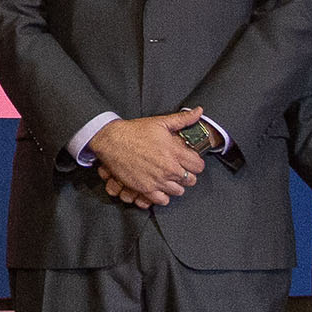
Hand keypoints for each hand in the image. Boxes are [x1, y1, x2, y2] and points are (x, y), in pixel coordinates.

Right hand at [91, 111, 208, 207]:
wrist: (112, 141)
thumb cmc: (135, 131)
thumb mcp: (160, 122)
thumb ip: (183, 119)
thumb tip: (199, 111)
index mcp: (174, 152)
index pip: (198, 166)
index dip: (196, 164)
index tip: (192, 162)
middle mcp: (168, 168)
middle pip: (190, 180)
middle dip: (188, 175)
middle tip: (181, 170)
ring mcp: (157, 180)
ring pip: (178, 191)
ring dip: (176, 186)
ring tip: (170, 178)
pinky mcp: (145, 189)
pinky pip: (162, 200)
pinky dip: (163, 196)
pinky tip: (160, 188)